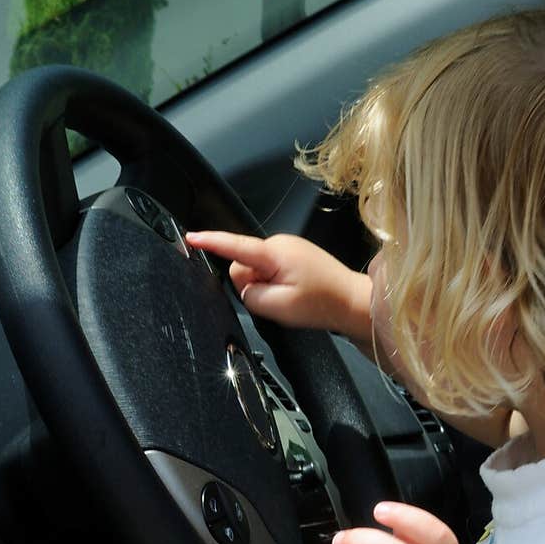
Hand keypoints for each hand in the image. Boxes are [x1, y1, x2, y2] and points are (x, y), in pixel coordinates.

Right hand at [184, 230, 371, 340]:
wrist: (353, 303)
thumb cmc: (323, 303)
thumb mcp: (278, 307)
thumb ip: (250, 296)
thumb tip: (244, 288)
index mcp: (275, 252)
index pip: (234, 245)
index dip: (210, 241)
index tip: (191, 237)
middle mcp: (280, 244)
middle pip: (244, 265)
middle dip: (253, 285)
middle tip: (278, 300)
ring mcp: (289, 249)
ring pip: (257, 270)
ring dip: (266, 287)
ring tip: (291, 297)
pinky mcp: (294, 256)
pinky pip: (271, 271)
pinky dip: (275, 284)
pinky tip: (294, 293)